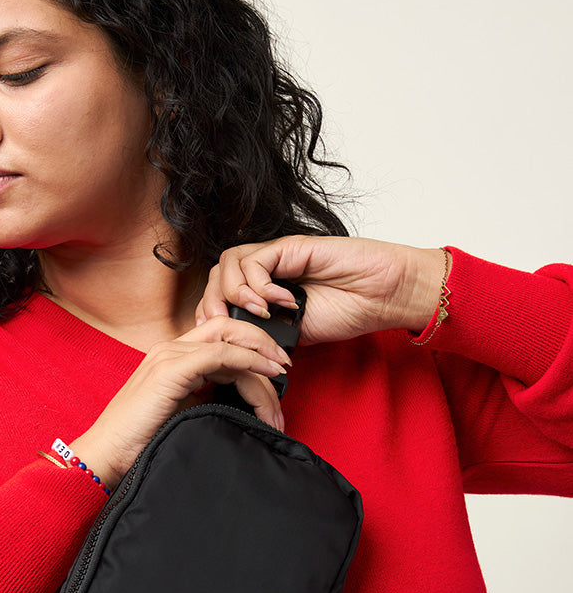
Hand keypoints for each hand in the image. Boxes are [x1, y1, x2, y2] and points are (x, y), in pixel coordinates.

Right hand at [72, 316, 291, 487]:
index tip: (277, 375)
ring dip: (262, 363)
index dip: (254, 351)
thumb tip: (244, 408)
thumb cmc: (140, 444)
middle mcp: (171, 349)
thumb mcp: (182, 416)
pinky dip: (250, 361)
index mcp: (173, 359)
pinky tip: (268, 376)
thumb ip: (207, 402)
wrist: (105, 457)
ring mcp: (170, 355)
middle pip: (230, 331)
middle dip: (264, 348)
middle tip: (286, 374)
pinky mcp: (172, 369)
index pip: (223, 340)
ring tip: (280, 390)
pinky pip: (222, 354)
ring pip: (231, 341)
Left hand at [195, 236, 448, 341]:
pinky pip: (256, 261)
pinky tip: (281, 301)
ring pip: (228, 263)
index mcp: (264, 290)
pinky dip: (260, 284)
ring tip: (260, 312)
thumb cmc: (348, 311)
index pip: (219, 292)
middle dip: (212, 303)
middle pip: (216, 275)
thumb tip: (235, 345)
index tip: (214, 337)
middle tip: (225, 326)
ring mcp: (277, 257)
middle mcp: (267, 271)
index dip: (210, 312)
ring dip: (235, 292)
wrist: (382, 295)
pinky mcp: (291, 247)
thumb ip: (266, 331)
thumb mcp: (295, 332)